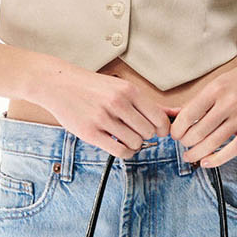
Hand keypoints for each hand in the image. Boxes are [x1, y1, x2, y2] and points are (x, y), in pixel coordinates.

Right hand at [20, 55, 172, 158]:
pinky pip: (120, 151)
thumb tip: (177, 114)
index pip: (159, 119)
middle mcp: (118, 103)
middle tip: (136, 132)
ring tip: (125, 137)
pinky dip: (125, 153)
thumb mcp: (122, 88)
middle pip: (148, 133)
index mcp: (129, 90)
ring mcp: (103, 118)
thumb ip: (149, 103)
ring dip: (134, 145)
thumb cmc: (93, 87)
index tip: (155, 130)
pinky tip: (119, 145)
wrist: (58, 84)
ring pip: (135, 143)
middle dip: (146, 136)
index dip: (161, 129)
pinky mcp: (90, 133)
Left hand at [170, 56, 236, 170]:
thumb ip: (199, 100)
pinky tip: (206, 162)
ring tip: (189, 155)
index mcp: (217, 89)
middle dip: (186, 142)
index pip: (189, 115)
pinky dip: (216, 159)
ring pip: (213, 143)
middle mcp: (229, 103)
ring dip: (197, 153)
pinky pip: (233, 149)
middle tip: (183, 144)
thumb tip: (173, 115)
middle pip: (198, 131)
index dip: (177, 129)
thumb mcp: (220, 82)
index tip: (174, 134)